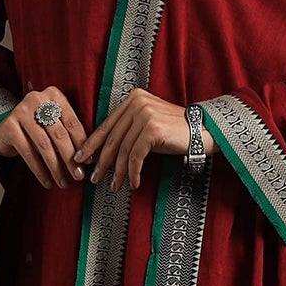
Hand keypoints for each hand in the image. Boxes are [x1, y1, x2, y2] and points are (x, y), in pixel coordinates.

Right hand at [0, 86, 86, 187]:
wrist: (6, 129)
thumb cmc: (38, 128)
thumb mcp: (55, 124)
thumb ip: (70, 133)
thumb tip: (89, 159)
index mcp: (54, 95)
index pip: (72, 123)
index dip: (82, 144)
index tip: (89, 162)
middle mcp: (37, 99)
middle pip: (59, 134)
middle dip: (70, 158)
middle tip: (78, 176)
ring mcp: (21, 111)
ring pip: (44, 145)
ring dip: (55, 167)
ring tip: (63, 182)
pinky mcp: (9, 126)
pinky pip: (28, 153)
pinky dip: (39, 170)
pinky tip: (46, 181)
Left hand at [73, 89, 192, 192]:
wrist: (204, 131)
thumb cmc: (175, 131)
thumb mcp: (148, 125)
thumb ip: (128, 129)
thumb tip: (104, 151)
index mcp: (133, 99)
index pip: (108, 124)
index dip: (93, 144)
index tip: (82, 159)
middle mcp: (137, 103)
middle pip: (113, 138)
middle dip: (101, 162)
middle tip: (94, 178)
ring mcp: (144, 114)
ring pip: (123, 150)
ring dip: (118, 172)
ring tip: (114, 186)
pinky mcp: (152, 128)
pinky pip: (136, 156)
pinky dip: (133, 172)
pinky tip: (134, 183)